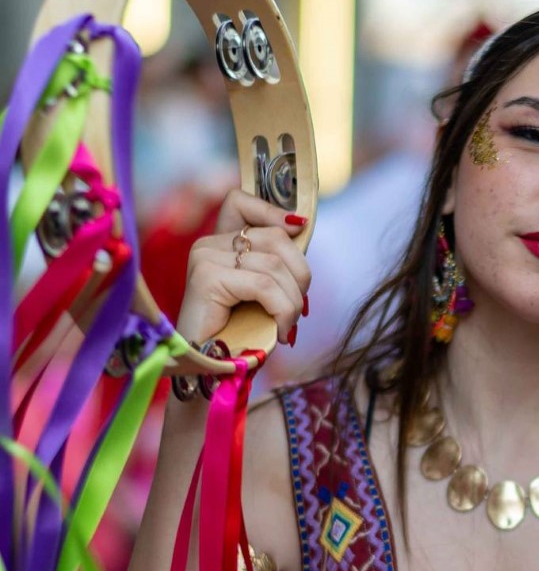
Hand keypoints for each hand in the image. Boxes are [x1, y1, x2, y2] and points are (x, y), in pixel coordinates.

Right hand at [176, 190, 310, 348]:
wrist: (208, 368)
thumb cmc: (237, 335)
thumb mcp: (262, 293)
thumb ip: (275, 263)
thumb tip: (301, 229)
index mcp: (218, 244)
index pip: (240, 202)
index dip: (272, 210)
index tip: (299, 228)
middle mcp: (208, 244)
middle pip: (275, 238)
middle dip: (299, 276)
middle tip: (299, 310)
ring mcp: (205, 257)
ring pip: (274, 265)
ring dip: (293, 302)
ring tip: (287, 326)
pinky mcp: (207, 277)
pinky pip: (264, 286)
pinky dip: (283, 311)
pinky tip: (280, 332)